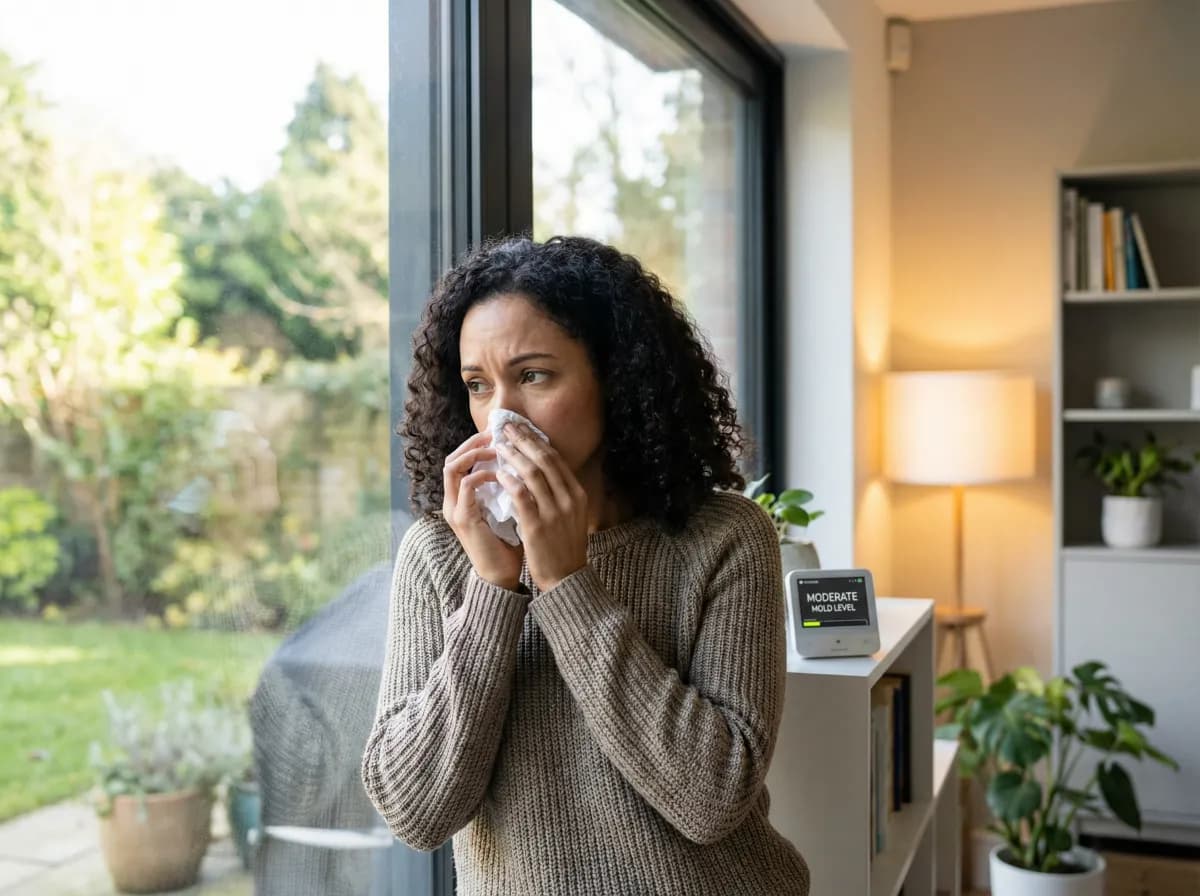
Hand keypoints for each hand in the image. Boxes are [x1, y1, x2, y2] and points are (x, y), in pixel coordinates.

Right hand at [442, 431, 523, 590]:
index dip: (475, 445)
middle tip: (496, 435)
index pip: (458, 461)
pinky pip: (467, 485)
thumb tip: (520, 463)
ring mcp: (455, 510)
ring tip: (497, 448)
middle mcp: (452, 502)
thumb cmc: (507, 543)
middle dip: (473, 443)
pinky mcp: (464, 519)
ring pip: (452, 467)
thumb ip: (504, 489)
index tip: (499, 436)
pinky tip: (501, 472)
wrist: (502, 576)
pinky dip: (483, 474)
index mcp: (461, 500)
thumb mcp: (504, 510)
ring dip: (475, 454)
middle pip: (450, 458)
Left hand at [494, 422, 588, 590]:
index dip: (536, 441)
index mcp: (577, 494)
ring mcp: (554, 511)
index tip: (521, 430)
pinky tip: (499, 473)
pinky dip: (509, 481)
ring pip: (532, 473)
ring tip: (499, 446)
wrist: (565, 578)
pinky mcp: (537, 525)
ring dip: (513, 456)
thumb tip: (542, 469)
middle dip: (524, 440)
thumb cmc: (563, 546)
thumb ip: (559, 493)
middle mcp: (569, 499)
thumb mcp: (571, 515)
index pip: (555, 459)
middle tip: (507, 428)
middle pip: (544, 460)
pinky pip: (521, 495)